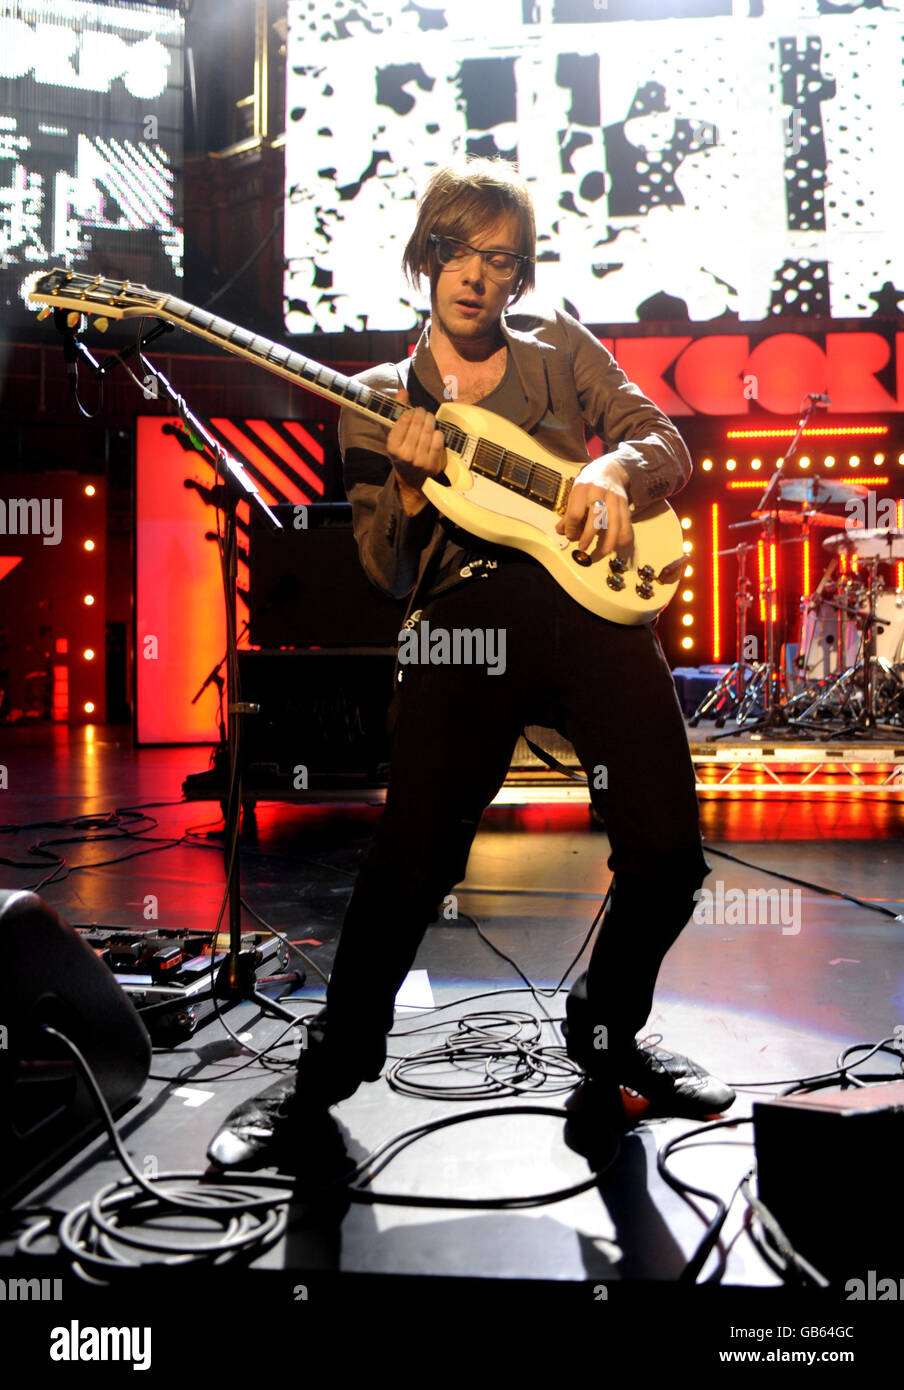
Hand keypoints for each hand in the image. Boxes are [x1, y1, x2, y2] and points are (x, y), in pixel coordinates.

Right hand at [387, 388, 445, 512]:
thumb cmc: (402, 453)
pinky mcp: (432, 464)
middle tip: (422, 411)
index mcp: (392, 447)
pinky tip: (435, 431)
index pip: (403, 421)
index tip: (412, 410)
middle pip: (417, 424)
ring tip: (429, 418)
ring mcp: (420, 461)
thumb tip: (403, 391)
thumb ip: (398, 412)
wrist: (411, 480)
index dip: (410, 412)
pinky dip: (438, 433)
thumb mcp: (395, 435)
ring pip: (429, 431)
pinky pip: (438, 442)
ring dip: (431, 420)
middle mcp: (405, 455)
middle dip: (421, 413)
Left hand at [555, 458, 632, 560]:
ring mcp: (615, 498)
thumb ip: (568, 513)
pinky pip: (627, 525)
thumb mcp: (575, 493)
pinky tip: (616, 549)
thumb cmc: (589, 485)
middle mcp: (599, 492)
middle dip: (589, 536)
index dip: (572, 528)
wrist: (610, 470)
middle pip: (596, 517)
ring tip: (599, 554)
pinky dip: (623, 539)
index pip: (575, 512)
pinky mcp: (625, 505)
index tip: (570, 536)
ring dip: (608, 543)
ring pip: (614, 523)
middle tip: (582, 549)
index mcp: (582, 488)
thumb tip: (560, 531)